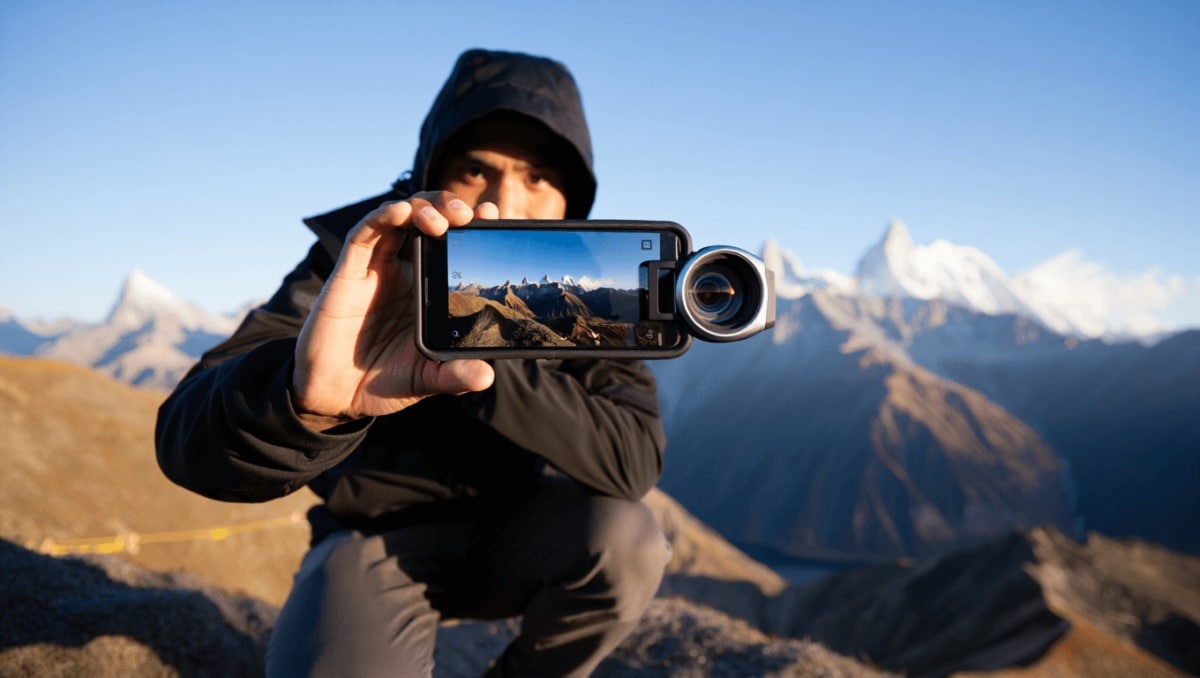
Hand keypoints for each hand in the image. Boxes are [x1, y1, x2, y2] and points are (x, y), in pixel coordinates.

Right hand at [291, 192, 498, 430]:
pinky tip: (401, 211)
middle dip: (450, 207)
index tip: (494, 215)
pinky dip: (383, 216)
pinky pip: (365, 233)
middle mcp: (405, 271)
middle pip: (429, 219)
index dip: (473, 225)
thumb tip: (485, 377)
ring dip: (422, 207)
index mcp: (429, 288)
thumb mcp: (425, 379)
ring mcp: (377, 268)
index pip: (454, 244)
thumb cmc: (381, 380)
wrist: (335, 395)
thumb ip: (453, 376)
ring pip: (400, 216)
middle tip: (469, 216)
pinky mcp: (349, 271)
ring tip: (443, 220)